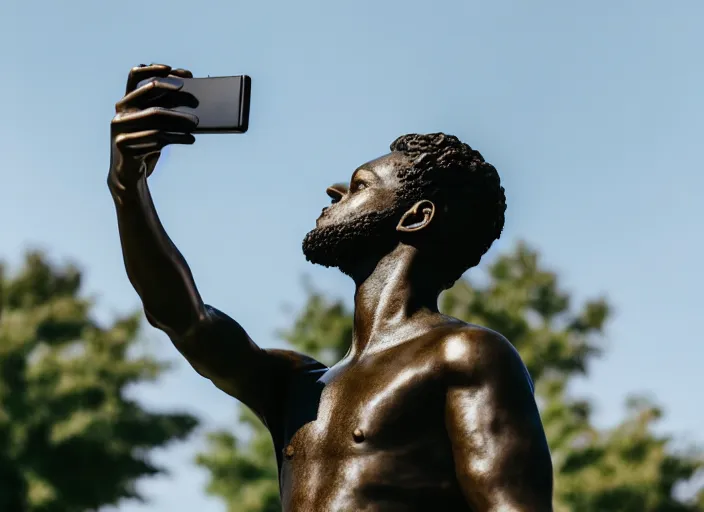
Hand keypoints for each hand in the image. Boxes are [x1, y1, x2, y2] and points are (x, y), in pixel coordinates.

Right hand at [109, 63, 198, 186]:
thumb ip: (164, 109)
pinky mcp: (124, 144)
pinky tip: (191, 139)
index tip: (176, 71)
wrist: (129, 173)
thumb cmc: (146, 144)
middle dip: (173, 91)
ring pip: (154, 115)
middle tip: (194, 98)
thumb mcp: (155, 125)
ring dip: (179, 118)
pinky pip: (155, 137)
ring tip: (196, 122)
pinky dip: (177, 137)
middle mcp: (121, 110)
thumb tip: (192, 98)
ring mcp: (120, 126)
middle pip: (148, 91)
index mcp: (127, 100)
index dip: (154, 69)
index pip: (135, 75)